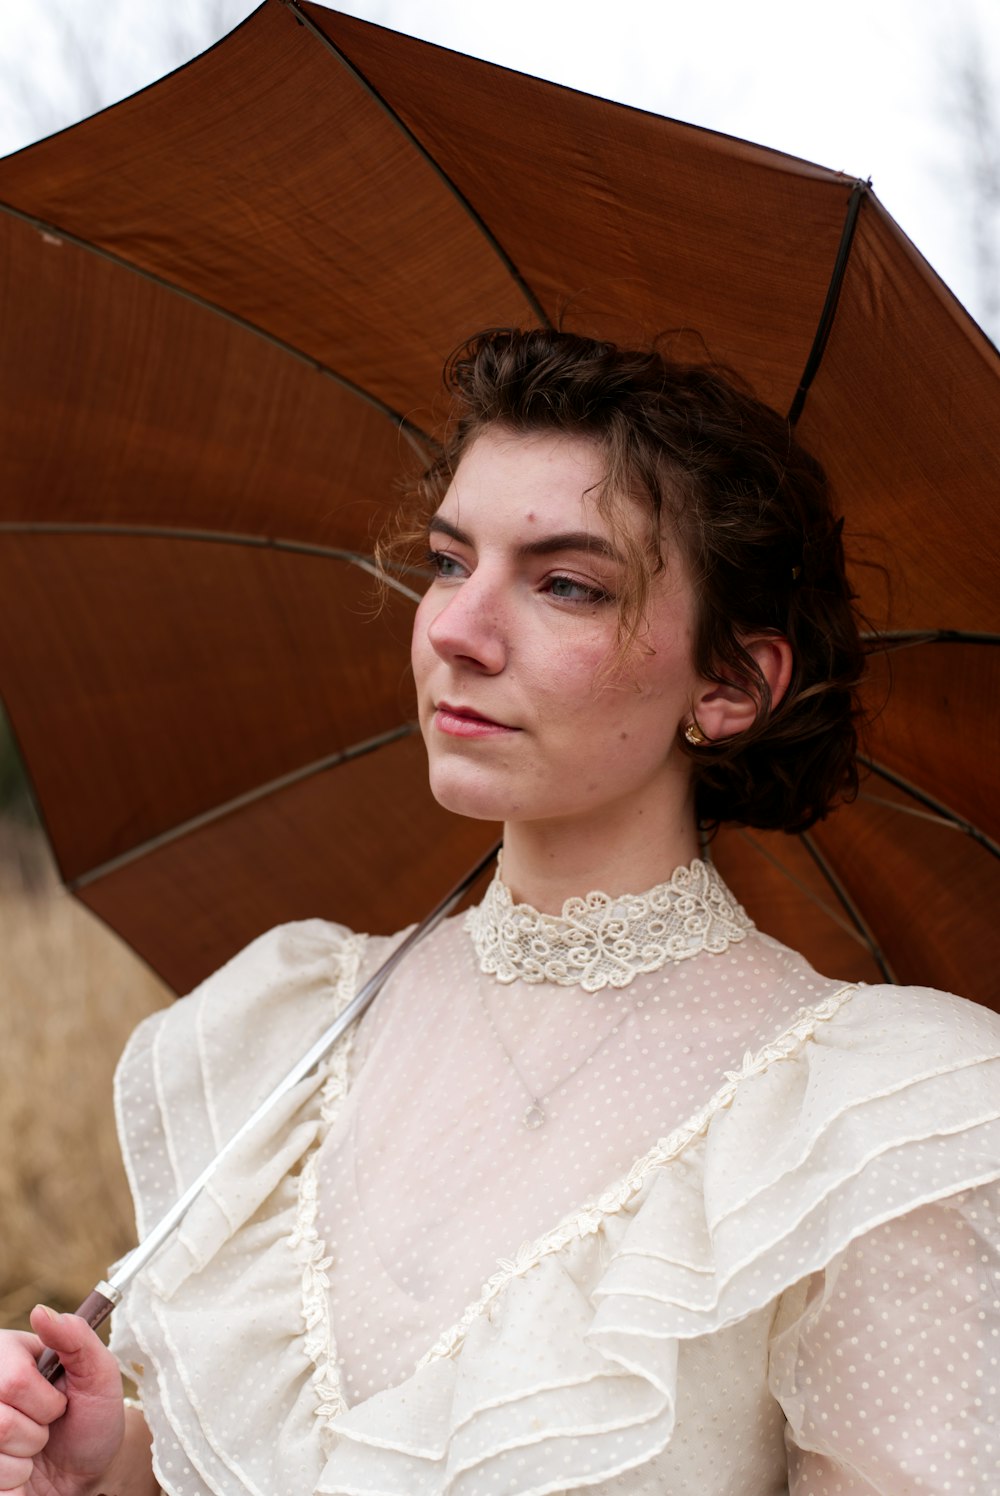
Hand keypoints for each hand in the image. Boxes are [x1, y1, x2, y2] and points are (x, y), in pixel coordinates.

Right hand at [0, 1307, 123, 1495]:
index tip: (60, 1402)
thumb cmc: (92, 1418)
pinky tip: (20, 1467)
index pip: (14, 1382)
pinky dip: (14, 1480)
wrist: (84, 1472)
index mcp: (8, 1353)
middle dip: (38, 1431)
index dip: (47, 1403)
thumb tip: (40, 1312)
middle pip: (1, 1419)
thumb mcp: (99, 1374)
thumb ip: (76, 1337)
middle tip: (48, 1426)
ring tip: (34, 1446)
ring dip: (25, 1457)